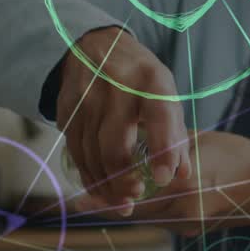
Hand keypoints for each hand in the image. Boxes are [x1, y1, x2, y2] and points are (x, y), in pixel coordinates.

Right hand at [56, 27, 190, 214]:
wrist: (93, 46)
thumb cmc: (139, 78)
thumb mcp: (164, 93)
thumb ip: (175, 133)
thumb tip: (182, 173)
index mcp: (151, 81)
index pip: (159, 117)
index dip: (163, 150)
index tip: (163, 179)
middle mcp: (116, 87)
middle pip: (115, 144)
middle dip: (123, 178)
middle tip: (134, 200)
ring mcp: (86, 99)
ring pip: (91, 153)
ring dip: (105, 185)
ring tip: (121, 204)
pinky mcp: (66, 109)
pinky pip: (75, 151)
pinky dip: (87, 175)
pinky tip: (100, 190)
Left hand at [89, 132, 249, 235]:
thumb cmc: (241, 157)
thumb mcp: (200, 142)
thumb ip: (166, 146)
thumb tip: (137, 139)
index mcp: (182, 184)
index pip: (130, 194)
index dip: (102, 197)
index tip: (78, 196)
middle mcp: (181, 210)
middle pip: (132, 212)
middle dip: (108, 205)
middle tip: (82, 199)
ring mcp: (188, 225)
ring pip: (145, 218)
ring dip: (126, 209)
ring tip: (106, 197)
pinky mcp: (194, 230)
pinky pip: (161, 221)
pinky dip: (147, 211)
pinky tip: (140, 200)